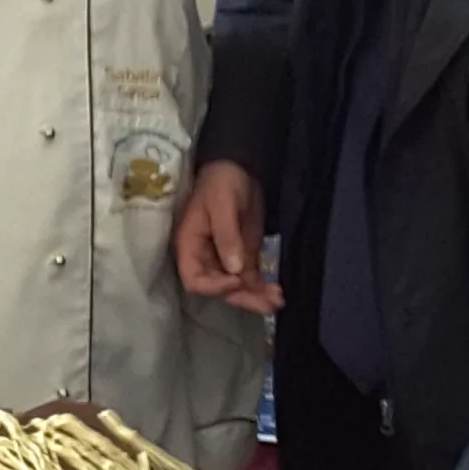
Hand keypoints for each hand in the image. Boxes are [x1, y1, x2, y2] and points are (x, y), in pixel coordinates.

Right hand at [174, 159, 282, 314]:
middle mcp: (205, 259)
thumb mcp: (222, 203)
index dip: (214, 286)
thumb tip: (234, 270)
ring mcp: (225, 260)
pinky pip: (251, 280)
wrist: (238, 167)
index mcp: (190, 245)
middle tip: (267, 302)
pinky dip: (263, 288)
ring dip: (256, 297)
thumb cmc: (221, 181)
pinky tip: (278, 293)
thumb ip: (226, 235)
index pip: (195, 279)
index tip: (237, 279)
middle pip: (219, 290)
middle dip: (243, 298)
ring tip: (278, 300)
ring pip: (237, 288)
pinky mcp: (243, 257)